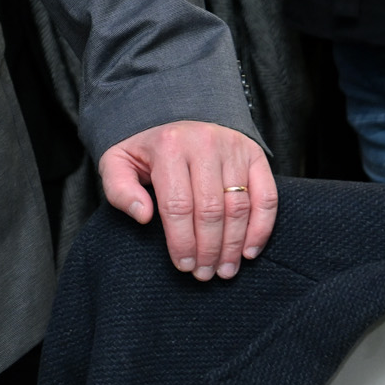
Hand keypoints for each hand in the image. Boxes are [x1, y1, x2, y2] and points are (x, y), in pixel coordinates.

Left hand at [100, 121, 278, 280]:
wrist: (177, 110)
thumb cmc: (146, 148)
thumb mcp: (118, 161)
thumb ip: (120, 189)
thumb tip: (144, 216)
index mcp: (168, 147)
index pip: (177, 206)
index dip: (181, 241)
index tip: (182, 266)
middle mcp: (204, 144)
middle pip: (210, 210)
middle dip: (208, 249)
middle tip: (204, 274)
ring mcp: (233, 149)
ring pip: (238, 207)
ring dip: (233, 246)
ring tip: (225, 270)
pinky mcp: (255, 154)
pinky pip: (266, 197)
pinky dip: (261, 228)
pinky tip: (249, 251)